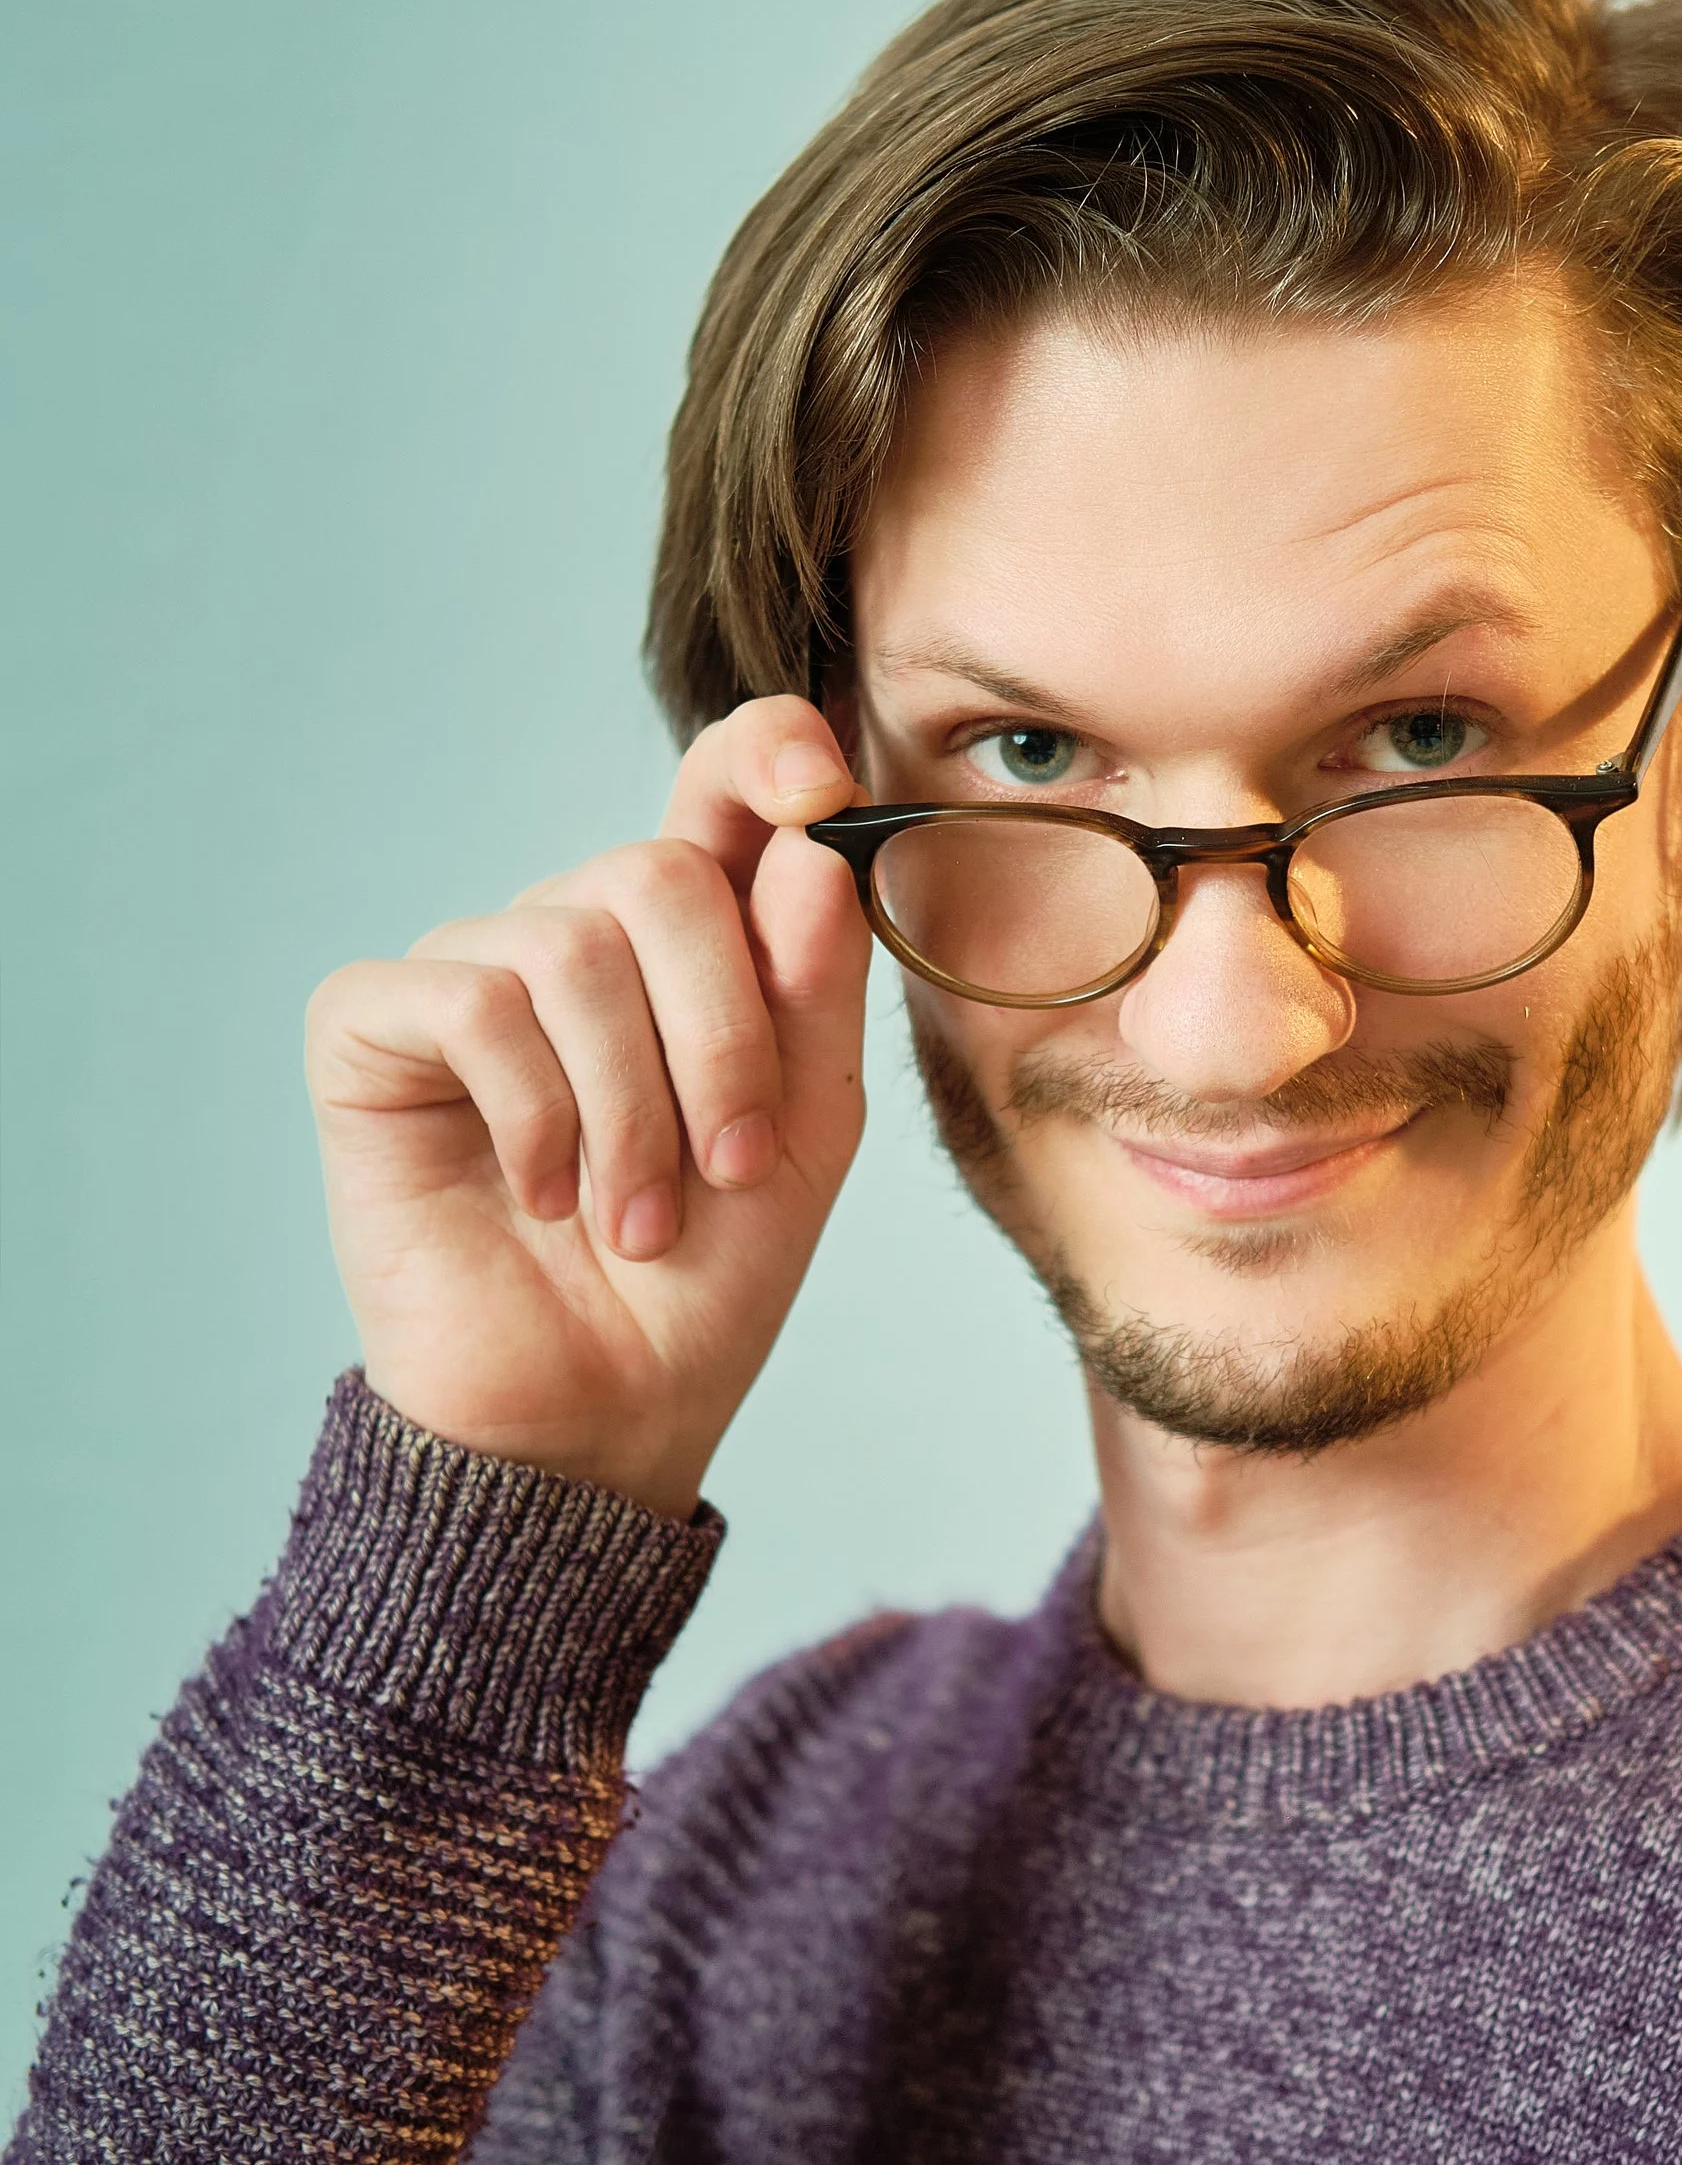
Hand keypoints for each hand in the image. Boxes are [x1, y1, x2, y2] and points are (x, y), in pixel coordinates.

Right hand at [305, 699, 868, 1513]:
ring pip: (571, 947)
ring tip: (635, 1220)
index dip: (767, 754)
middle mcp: (576, 933)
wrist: (602, 1410)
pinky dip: (533, 1112)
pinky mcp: (374, 1030)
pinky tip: (543, 1193)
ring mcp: (471, 974)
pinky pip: (470, 1000)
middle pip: (660, 873)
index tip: (824, 788)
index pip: (720, 786)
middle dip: (719, 1033)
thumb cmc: (707, 1274)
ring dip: (630, 1109)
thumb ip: (815, 987)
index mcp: (693, 943)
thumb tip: (811, 845)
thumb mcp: (805, 1130)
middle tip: (730, 1167)